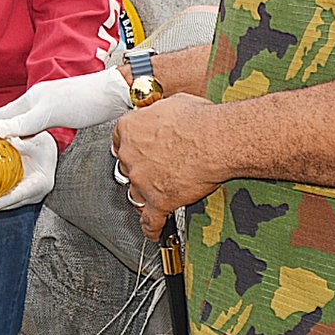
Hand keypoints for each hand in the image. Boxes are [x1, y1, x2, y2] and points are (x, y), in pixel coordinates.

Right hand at [0, 68, 130, 139]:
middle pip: (6, 113)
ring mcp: (47, 105)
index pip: (1, 114)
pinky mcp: (58, 112)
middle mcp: (36, 100)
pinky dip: (19, 128)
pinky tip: (22, 134)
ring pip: (18, 117)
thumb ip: (25, 122)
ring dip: (3, 125)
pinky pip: (30, 122)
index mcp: (31, 99)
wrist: (113, 94)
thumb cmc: (85, 101)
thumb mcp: (52, 112)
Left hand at [0, 132, 57, 211]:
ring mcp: (25, 197)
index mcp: (39, 184)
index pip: (14, 196)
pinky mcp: (18, 195)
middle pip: (4, 205)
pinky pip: (1, 198)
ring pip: (1, 204)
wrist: (50, 152)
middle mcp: (32, 195)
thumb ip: (19, 140)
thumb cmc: (46, 145)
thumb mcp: (37, 140)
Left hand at [113, 93, 220, 237]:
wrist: (216, 140)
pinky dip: (152, 227)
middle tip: (156, 168)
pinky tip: (154, 229)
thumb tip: (161, 114)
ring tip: (156, 193)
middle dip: (141, 169)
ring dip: (145, 194)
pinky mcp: (158, 201)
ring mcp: (142, 181)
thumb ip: (157, 113)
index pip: (119, 141)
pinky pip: (150, 220)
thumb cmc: (199, 120)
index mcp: (130, 129)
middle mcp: (130, 156)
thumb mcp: (172, 104)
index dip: (130, 147)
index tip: (136, 149)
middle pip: (127, 168)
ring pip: (135, 193)